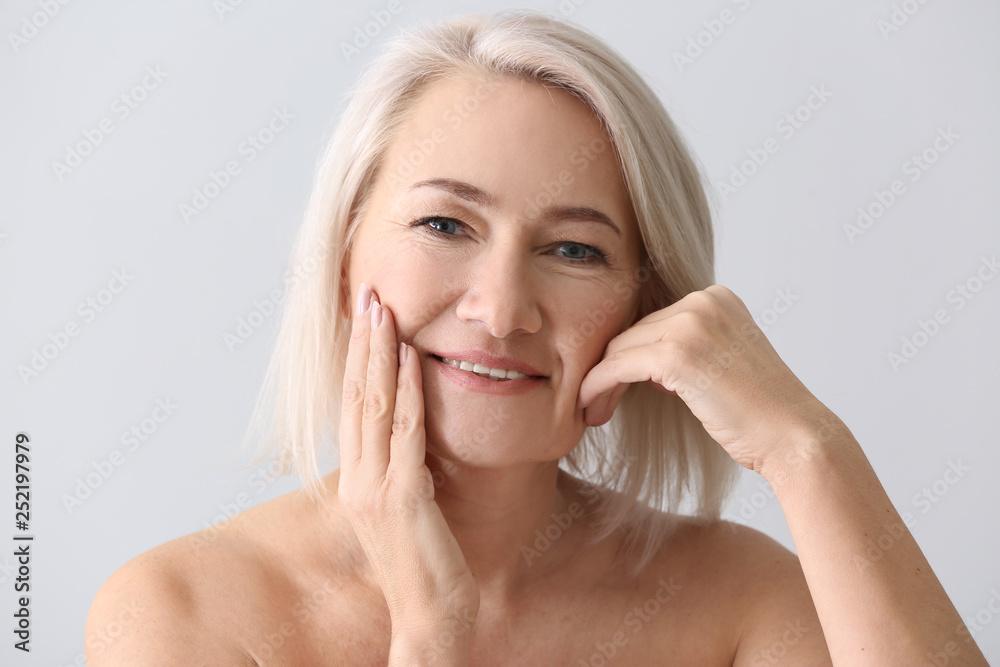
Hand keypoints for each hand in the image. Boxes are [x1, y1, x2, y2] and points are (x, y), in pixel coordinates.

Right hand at [338, 283, 478, 645]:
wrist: (429, 620)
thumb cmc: (424, 567)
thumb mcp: (404, 512)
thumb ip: (400, 473)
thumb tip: (406, 438)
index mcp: (355, 481)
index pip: (352, 408)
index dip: (357, 361)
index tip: (364, 321)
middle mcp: (357, 480)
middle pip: (356, 397)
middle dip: (363, 343)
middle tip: (368, 295)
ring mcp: (375, 489)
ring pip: (374, 406)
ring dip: (380, 354)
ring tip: (383, 310)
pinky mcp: (403, 498)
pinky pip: (405, 433)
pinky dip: (408, 391)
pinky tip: (412, 358)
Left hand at [576, 285, 829, 472]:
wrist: (794, 437)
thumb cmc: (759, 413)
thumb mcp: (722, 362)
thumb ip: (686, 348)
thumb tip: (639, 358)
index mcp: (716, 298)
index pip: (652, 322)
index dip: (628, 356)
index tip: (613, 386)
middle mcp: (703, 301)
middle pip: (633, 333)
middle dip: (609, 368)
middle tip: (594, 402)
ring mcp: (692, 324)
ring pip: (619, 349)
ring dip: (598, 381)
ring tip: (591, 411)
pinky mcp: (677, 354)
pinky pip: (616, 367)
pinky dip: (596, 386)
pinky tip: (588, 407)